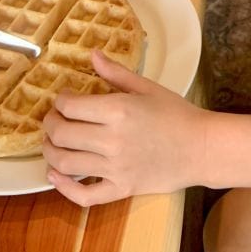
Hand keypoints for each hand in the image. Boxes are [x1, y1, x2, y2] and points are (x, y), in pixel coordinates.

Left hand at [42, 50, 207, 205]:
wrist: (201, 147)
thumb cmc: (176, 113)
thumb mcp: (147, 87)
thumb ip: (116, 72)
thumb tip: (92, 55)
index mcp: (118, 110)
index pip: (70, 106)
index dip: (59, 101)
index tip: (63, 99)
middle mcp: (112, 140)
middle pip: (62, 134)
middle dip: (49, 124)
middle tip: (52, 119)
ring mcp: (115, 168)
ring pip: (65, 164)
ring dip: (50, 152)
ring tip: (51, 143)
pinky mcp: (121, 189)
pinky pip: (83, 196)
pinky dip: (63, 188)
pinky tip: (55, 176)